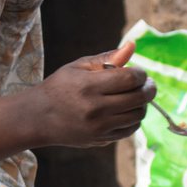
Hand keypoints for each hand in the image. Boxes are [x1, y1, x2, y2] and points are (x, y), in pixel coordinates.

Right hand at [28, 41, 155, 147]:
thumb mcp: (79, 67)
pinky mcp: (101, 140)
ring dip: (143, 104)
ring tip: (135, 96)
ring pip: (138, 115)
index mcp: (89, 86)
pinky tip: (127, 110)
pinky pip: (130, 130)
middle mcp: (95, 109)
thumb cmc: (59, 87)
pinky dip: (134, 119)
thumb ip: (107, 58)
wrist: (38, 118)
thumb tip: (132, 46)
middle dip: (148, 88)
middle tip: (146, 83)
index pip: (129, 78)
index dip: (140, 73)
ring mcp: (99, 128)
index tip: (138, 71)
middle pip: (139, 98)